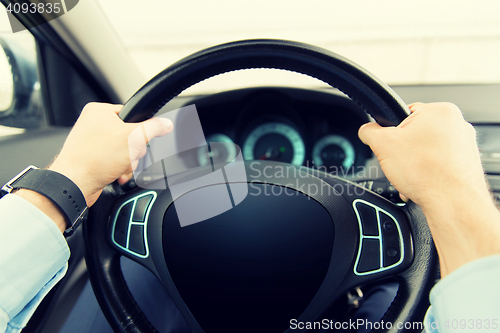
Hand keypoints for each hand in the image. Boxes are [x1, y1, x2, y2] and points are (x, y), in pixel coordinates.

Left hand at [49, 103, 172, 206]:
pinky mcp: (92, 158)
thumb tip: (165, 123)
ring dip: (127, 162)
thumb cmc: (94, 159)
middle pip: (129, 135)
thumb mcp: (133, 138)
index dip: (139, 129)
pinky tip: (115, 174)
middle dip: (133, 151)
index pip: (131, 114)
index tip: (140, 138)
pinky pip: (114, 161)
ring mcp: (91, 142)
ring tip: (120, 167)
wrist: (75, 184)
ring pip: (124, 150)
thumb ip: (154, 128)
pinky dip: (119, 169)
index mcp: (99, 111)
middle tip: (127, 155)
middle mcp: (93, 124)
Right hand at [358, 102, 499, 276]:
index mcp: (440, 110)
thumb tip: (366, 130)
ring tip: (413, 175)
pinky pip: (440, 163)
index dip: (392, 131)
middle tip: (401, 162)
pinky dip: (429, 172)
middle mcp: (458, 124)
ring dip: (415, 163)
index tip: (390, 145)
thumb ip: (369, 131)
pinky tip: (423, 182)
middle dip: (404, 150)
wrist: (452, 202)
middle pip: (416, 133)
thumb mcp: (383, 145)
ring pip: (427, 150)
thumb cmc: (427, 172)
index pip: (405, 113)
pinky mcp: (467, 163)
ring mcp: (465, 144)